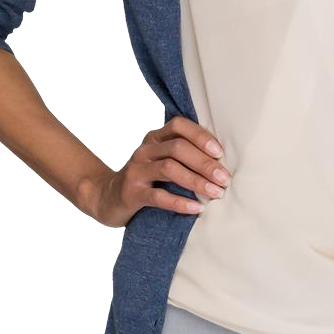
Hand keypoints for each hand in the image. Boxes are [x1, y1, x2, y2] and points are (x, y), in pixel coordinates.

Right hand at [92, 116, 230, 227]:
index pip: (179, 126)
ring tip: (216, 192)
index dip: (200, 136)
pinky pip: (158, 196)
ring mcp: (136, 170)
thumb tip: (221, 161)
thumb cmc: (147, 179)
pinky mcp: (131, 193)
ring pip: (169, 169)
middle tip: (224, 178)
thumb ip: (183, 155)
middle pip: (178, 148)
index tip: (220, 153)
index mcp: (154, 138)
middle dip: (204, 163)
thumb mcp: (161, 160)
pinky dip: (180, 202)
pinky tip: (197, 208)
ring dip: (196, 181)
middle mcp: (144, 150)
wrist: (108, 198)